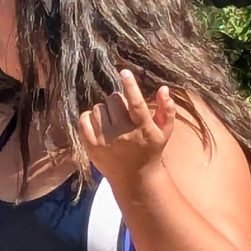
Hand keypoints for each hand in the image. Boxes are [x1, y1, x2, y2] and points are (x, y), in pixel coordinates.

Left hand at [76, 69, 176, 189]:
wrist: (134, 179)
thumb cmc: (150, 151)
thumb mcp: (164, 132)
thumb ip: (167, 109)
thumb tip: (163, 88)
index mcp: (142, 128)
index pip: (135, 102)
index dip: (130, 85)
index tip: (124, 72)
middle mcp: (123, 134)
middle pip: (114, 100)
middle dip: (117, 101)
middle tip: (122, 113)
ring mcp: (105, 140)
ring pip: (98, 108)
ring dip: (105, 111)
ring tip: (113, 122)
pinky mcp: (91, 145)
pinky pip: (84, 119)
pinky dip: (89, 118)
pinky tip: (99, 124)